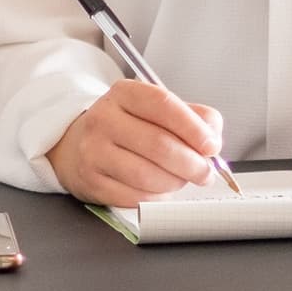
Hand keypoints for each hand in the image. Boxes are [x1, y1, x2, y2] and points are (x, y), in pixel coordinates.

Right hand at [45, 80, 226, 205]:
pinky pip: (135, 196)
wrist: (78, 145)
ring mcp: (93, 151)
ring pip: (147, 175)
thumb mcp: (155, 110)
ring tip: (182, 179)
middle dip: (192, 163)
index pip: (163, 105)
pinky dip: (157, 196)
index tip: (212, 145)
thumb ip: (191, 116)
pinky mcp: (92, 181)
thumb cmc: (126, 127)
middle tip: (206, 172)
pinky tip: (160, 188)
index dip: (193, 128)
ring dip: (175, 182)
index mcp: (124, 93)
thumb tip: (213, 135)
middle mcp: (104, 119)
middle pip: (159, 144)